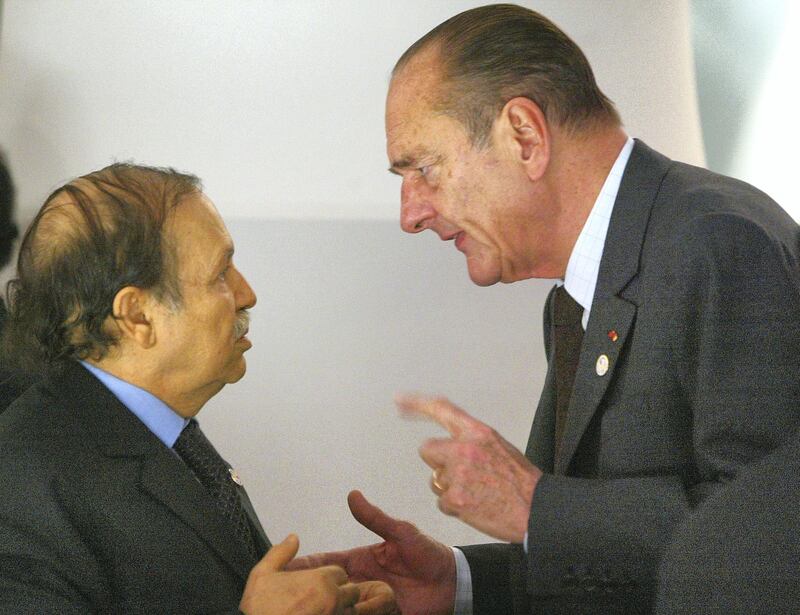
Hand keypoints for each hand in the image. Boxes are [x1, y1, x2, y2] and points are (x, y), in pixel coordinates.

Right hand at [240, 534, 359, 614]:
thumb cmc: (261, 610)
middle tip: (324, 597)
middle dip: (342, 593)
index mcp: (320, 581)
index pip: (341, 574)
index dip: (331, 577)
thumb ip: (280, 553)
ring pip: (350, 611)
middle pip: (351, 592)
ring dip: (341, 609)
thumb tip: (292, 538)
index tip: (319, 583)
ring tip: (323, 609)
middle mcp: (333, 600)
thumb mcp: (262, 574)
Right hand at [288, 491, 455, 614]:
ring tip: (303, 610)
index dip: (302, 567)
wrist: (454, 583)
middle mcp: (359, 584)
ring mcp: (368, 604)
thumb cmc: (427, 554)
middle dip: (306, 593)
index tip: (280, 570)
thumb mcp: (401, 533)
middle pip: (325, 590)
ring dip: (324, 608)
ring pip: (337, 608)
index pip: (324, 564)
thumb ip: (376, 519)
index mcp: (359, 562)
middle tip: (286, 599)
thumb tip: (352, 495)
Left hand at [397, 394, 541, 542]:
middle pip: (427, 449)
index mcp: (478, 432)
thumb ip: (472, 442)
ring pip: (435, 480)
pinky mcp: (455, 499)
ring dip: (449, 488)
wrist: (537, 510)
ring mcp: (458, 474)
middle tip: (460, 474)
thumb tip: (451, 447)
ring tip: (477, 493)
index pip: (442, 409)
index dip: (417, 404)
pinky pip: (442, 502)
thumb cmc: (521, 481)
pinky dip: (455, 508)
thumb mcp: (499, 447)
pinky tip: (476, 507)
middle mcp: (464, 449)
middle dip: (438, 462)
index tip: (399, 400)